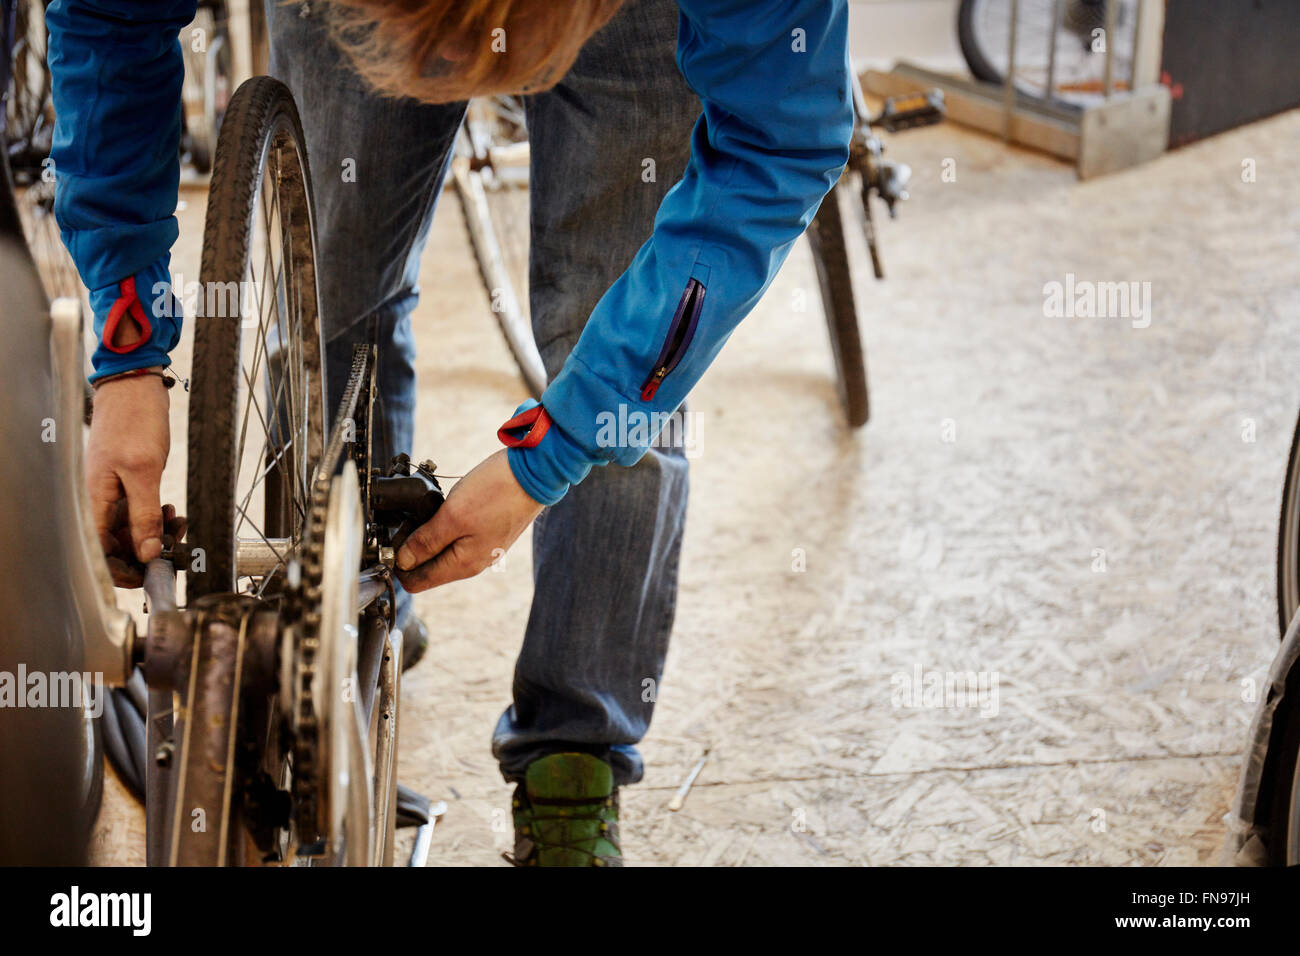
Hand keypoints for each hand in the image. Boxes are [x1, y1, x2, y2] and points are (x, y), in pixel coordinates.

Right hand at [86, 373, 173, 586]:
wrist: (134, 388)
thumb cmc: (134, 422)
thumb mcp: (144, 472)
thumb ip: (144, 516)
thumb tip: (147, 553)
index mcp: (95, 500)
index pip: (101, 552)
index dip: (124, 570)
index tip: (151, 575)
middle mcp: (100, 501)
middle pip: (118, 545)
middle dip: (149, 549)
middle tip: (176, 544)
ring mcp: (113, 493)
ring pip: (132, 530)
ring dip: (156, 534)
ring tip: (178, 525)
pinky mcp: (127, 485)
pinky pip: (139, 513)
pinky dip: (157, 517)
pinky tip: (173, 513)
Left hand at [395, 449, 543, 592]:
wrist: (535, 472)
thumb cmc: (498, 492)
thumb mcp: (452, 516)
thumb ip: (425, 541)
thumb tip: (402, 561)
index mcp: (463, 565)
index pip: (417, 582)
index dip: (397, 566)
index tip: (387, 542)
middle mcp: (473, 561)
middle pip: (428, 567)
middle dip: (410, 549)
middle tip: (401, 520)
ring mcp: (481, 546)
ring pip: (441, 550)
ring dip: (426, 535)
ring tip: (421, 510)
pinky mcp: (486, 530)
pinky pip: (455, 536)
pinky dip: (442, 525)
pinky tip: (441, 508)